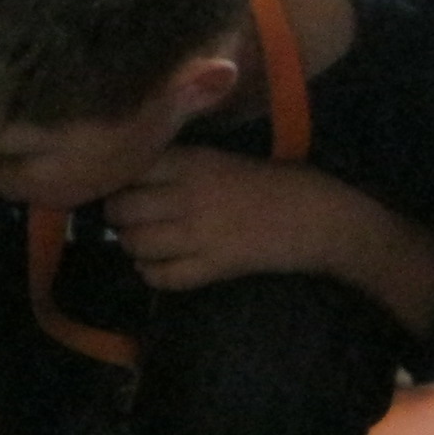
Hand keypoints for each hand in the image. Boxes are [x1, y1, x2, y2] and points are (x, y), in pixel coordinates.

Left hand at [102, 148, 361, 292]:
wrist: (317, 217)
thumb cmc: (273, 181)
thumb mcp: (220, 157)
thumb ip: (178, 163)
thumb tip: (132, 172)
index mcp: (192, 162)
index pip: (128, 167)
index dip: (116, 178)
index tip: (117, 184)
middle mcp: (188, 195)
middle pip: (121, 208)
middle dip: (117, 215)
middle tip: (127, 218)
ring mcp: (199, 234)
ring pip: (136, 244)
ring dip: (132, 245)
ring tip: (144, 242)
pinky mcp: (213, 267)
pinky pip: (162, 276)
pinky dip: (152, 274)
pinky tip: (159, 266)